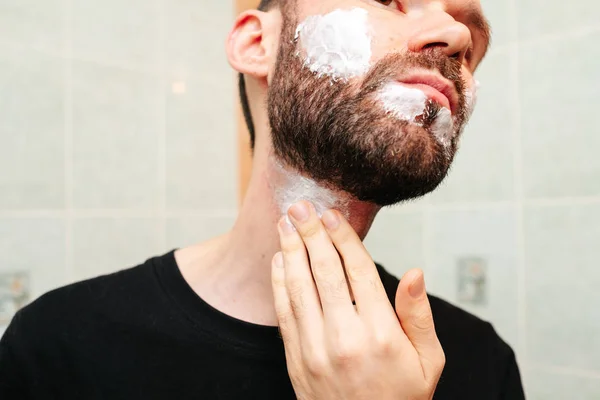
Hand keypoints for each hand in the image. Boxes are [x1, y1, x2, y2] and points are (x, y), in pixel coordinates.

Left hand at [271, 201, 444, 399]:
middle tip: (301, 206)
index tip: (333, 214)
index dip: (343, 238)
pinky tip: (279, 260)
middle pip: (324, 272)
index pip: (358, 271)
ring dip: (290, 250)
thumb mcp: (428, 361)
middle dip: (311, 233)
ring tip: (285, 222)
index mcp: (381, 333)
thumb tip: (413, 272)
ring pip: (299, 287)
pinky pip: (284, 313)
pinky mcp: (296, 361)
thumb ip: (419, 315)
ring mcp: (315, 350)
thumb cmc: (402, 397)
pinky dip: (279, 283)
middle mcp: (345, 338)